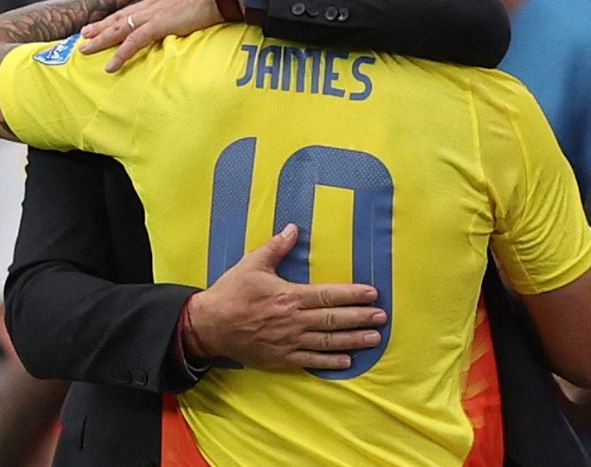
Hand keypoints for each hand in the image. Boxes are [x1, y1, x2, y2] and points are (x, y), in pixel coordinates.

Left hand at [78, 0, 221, 70]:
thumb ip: (185, 6)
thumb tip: (188, 13)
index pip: (134, 9)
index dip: (118, 17)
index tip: (105, 22)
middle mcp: (152, 4)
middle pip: (121, 16)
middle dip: (101, 26)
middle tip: (84, 34)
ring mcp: (154, 14)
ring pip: (120, 28)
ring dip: (101, 39)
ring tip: (85, 49)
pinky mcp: (159, 24)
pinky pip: (134, 41)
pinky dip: (121, 54)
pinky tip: (111, 66)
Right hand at [187, 224, 386, 369]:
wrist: (208, 326)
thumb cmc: (231, 293)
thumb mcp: (252, 264)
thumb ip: (276, 247)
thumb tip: (293, 228)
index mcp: (289, 295)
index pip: (328, 295)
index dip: (352, 294)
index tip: (372, 294)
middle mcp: (293, 320)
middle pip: (334, 320)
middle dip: (360, 317)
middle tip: (382, 317)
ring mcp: (288, 342)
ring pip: (327, 342)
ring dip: (353, 340)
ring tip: (374, 339)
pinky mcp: (281, 358)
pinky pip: (311, 361)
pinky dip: (330, 361)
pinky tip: (347, 361)